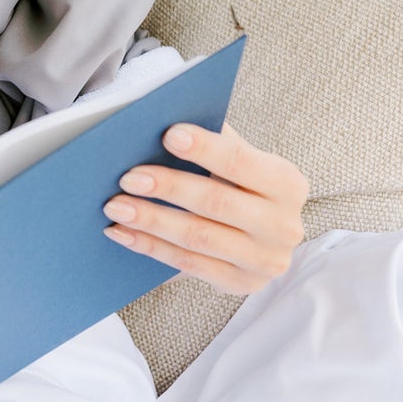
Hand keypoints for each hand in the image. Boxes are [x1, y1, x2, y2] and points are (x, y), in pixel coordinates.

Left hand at [103, 123, 307, 295]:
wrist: (265, 237)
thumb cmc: (243, 186)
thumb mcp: (243, 162)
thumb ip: (216, 142)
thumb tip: (163, 116)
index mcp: (287, 184)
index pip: (241, 162)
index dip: (204, 148)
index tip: (167, 134)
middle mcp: (283, 226)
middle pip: (216, 203)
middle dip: (168, 188)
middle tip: (128, 177)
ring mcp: (264, 261)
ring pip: (198, 237)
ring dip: (151, 220)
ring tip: (115, 206)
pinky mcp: (241, 285)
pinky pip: (188, 264)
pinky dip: (150, 246)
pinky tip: (122, 232)